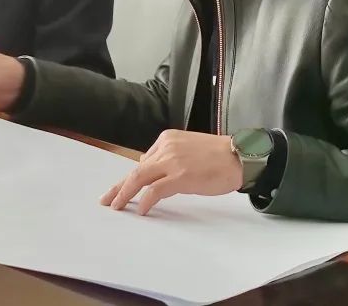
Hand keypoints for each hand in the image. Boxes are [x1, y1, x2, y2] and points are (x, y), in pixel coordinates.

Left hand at [101, 130, 243, 215]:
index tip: (122, 188)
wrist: (241, 156)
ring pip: (140, 178)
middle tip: (107, 199)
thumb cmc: (219, 156)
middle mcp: (165, 148)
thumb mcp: (188, 149)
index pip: (144, 161)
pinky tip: (141, 209)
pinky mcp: (181, 176)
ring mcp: (172, 162)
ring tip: (117, 206)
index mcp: (167, 139)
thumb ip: (169, 157)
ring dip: (125, 193)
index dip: (132, 178)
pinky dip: (146, 200)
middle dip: (120, 186)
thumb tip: (150, 168)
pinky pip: (156, 190)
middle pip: (136, 170)